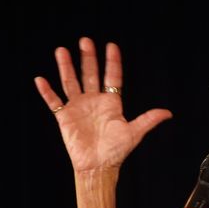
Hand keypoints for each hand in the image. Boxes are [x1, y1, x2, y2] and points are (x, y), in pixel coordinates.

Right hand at [34, 37, 171, 174]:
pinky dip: (47, 92)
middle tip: (85, 41)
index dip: (112, 62)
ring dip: (66, 67)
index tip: (111, 46)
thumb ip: (148, 120)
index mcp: (111, 103)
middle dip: (88, 58)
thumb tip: (167, 112)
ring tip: (61, 51)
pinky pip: (54, 101)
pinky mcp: (64, 117)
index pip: (112, 77)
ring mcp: (78, 107)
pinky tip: (40, 79)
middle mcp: (93, 101)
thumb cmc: (116, 152)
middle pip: (90, 74)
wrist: (98, 167)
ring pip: (70, 82)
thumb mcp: (134, 133)